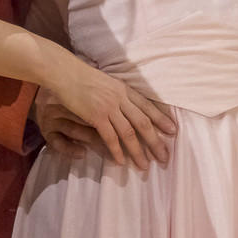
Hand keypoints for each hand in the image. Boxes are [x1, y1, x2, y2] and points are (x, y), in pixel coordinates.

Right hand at [43, 59, 175, 170]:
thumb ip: (118, 93)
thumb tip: (127, 103)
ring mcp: (109, 107)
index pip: (148, 106)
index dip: (161, 119)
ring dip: (138, 151)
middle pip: (143, 122)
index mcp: (124, 89)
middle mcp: (121, 98)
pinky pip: (110, 137)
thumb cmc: (82, 76)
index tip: (172, 131)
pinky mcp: (96, 116)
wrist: (65, 73)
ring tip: (144, 165)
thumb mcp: (106, 82)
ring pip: (129, 133)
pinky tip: (121, 161)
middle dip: (155, 141)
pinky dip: (117, 150)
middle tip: (164, 156)